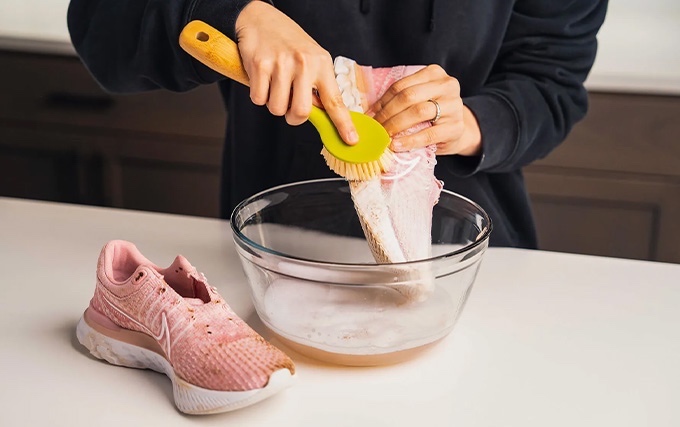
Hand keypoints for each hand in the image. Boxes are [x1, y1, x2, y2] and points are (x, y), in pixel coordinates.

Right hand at [235, 1, 357, 143]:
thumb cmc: (289, 44)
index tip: (351, 140)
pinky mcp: (260, 65)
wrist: (261, 19)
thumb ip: (318, 86)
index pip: (335, 100)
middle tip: (289, 107)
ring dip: (274, 104)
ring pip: (277, 108)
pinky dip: (259, 95)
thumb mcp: (312, 60)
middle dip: (293, 117)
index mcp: (322, 64)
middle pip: (300, 112)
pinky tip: (262, 79)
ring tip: (275, 86)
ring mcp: (281, 64)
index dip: (343, 123)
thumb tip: (322, 116)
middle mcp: (304, 63)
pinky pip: (259, 99)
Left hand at [366, 65, 480, 155]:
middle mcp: (447, 85)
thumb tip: (369, 113)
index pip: (401, 86)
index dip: (382, 101)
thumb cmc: (433, 115)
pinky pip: (428, 134)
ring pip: (418, 111)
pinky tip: (397, 145)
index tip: (369, 115)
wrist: (458, 131)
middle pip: (408, 96)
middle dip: (387, 114)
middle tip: (374, 128)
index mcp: (434, 73)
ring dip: (396, 125)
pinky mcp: (456, 127)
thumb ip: (400, 100)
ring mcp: (454, 105)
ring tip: (383, 136)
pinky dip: (410, 141)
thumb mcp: (419, 100)